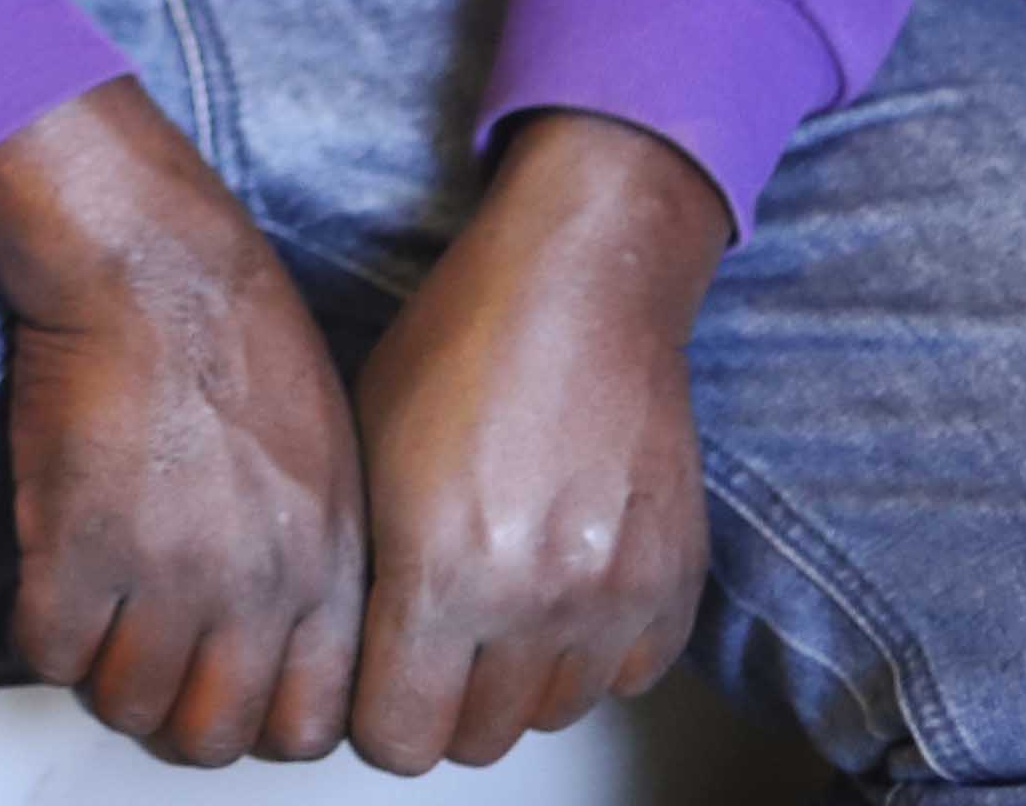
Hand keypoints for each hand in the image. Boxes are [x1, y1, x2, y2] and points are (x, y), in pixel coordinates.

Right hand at [0, 84, 367, 766]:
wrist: (146, 255)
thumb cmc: (231, 324)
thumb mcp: (332, 448)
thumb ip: (318, 553)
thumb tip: (283, 634)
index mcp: (330, 562)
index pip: (308, 723)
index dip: (253, 719)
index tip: (218, 689)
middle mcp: (260, 584)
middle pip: (213, 736)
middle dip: (172, 712)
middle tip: (145, 664)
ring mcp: (168, 574)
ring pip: (127, 706)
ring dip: (103, 674)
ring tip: (96, 621)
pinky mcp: (77, 547)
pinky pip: (51, 655)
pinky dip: (44, 634)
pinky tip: (52, 584)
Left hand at [344, 112, 725, 773]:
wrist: (584, 283)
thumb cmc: (461, 344)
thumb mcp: (364, 451)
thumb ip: (362, 572)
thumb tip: (352, 656)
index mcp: (439, 572)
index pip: (398, 740)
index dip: (375, 717)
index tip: (374, 683)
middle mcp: (533, 602)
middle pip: (476, 741)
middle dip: (443, 703)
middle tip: (433, 644)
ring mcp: (613, 597)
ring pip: (552, 714)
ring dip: (518, 679)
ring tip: (498, 603)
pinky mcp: (673, 582)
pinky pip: (626, 675)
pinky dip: (591, 651)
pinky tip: (560, 586)